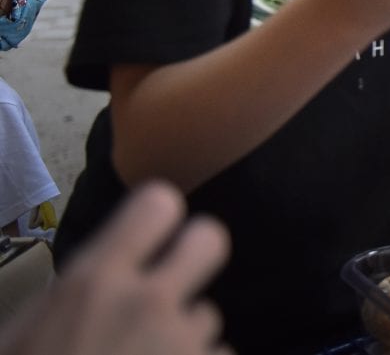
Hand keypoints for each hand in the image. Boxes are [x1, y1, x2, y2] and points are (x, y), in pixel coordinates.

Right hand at [0, 182, 230, 354]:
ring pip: (206, 315)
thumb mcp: (25, 331)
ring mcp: (182, 343)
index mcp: (93, 283)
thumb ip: (74, 292)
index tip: (149, 229)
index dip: (155, 213)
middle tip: (173, 280)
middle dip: (195, 253)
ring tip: (146, 354)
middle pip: (210, 238)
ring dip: (183, 335)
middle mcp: (147, 304)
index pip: (157, 203)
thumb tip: (102, 270)